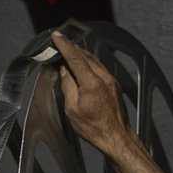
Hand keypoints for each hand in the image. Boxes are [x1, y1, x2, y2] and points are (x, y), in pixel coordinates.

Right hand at [52, 31, 130, 156]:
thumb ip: (68, 85)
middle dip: (71, 47)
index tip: (56, 35)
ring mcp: (111, 80)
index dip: (64, 45)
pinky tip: (82, 64)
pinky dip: (89, 62)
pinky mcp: (114, 84)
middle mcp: (103, 77)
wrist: (116, 137)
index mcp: (91, 83)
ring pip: (94, 60)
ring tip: (68, 50)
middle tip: (59, 41)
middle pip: (85, 55)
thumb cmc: (93, 128)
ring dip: (81, 54)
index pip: (75, 58)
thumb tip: (64, 70)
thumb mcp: (72, 109)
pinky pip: (100, 67)